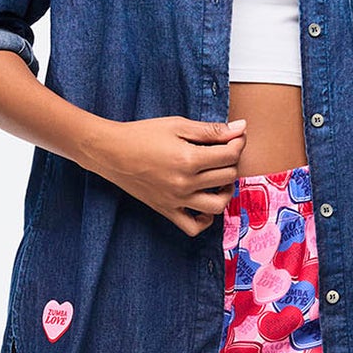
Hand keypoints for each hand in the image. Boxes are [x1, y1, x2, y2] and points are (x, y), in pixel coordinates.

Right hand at [91, 116, 248, 235]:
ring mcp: (176, 200)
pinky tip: (205, 204)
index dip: (238, 142)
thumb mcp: (177, 125)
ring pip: (218, 205)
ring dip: (226, 191)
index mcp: (188, 159)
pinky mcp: (167, 210)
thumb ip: (211, 130)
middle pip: (227, 177)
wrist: (111, 152)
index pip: (230, 155)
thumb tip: (241, 127)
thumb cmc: (142, 134)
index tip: (234, 136)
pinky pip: (193, 227)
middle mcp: (185, 183)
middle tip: (224, 152)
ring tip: (219, 179)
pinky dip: (205, 220)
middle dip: (232, 161)